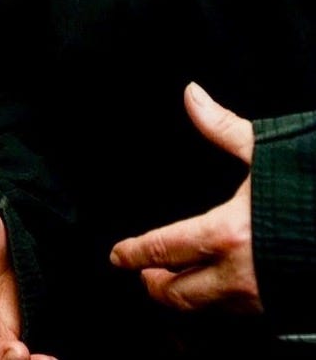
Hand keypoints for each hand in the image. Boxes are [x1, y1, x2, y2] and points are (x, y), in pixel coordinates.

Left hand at [109, 82, 261, 314]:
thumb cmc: (314, 190)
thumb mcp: (267, 153)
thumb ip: (223, 128)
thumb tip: (191, 95)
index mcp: (226, 234)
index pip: (165, 249)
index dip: (135, 253)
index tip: (117, 256)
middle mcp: (239, 274)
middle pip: (180, 294)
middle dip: (156, 287)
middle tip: (142, 276)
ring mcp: (262, 298)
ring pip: (209, 311)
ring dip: (186, 300)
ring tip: (172, 286)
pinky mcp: (284, 309)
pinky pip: (240, 316)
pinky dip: (219, 307)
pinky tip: (218, 293)